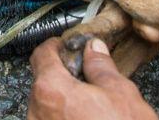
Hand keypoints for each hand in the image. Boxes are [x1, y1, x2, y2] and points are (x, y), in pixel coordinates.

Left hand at [28, 38, 156, 119]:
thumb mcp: (122, 94)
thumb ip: (102, 67)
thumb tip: (94, 49)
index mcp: (51, 89)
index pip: (42, 54)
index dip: (56, 46)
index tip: (67, 46)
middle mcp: (37, 111)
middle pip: (42, 82)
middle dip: (63, 77)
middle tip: (87, 78)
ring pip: (46, 106)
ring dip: (63, 102)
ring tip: (91, 108)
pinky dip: (63, 119)